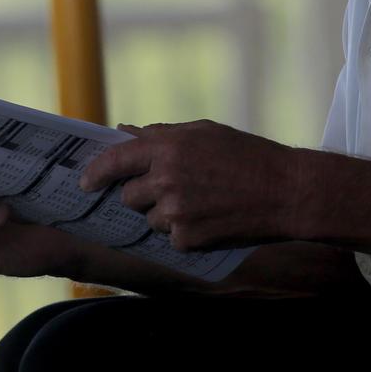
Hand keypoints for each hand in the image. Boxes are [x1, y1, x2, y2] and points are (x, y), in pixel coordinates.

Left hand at [80, 120, 299, 251]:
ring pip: (150, 218)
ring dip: (164, 213)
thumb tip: (128, 132)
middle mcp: (166, 180)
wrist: (285, 191)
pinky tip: (209, 217)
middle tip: (167, 187)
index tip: (85, 182)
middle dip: (141, 193)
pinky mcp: (188, 239)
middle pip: (129, 195)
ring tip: (199, 200)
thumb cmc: (247, 154)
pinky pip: (171, 238)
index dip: (96, 172)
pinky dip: (184, 232)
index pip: (116, 160)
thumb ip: (162, 134)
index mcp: (168, 147)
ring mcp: (176, 212)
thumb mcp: (204, 132)